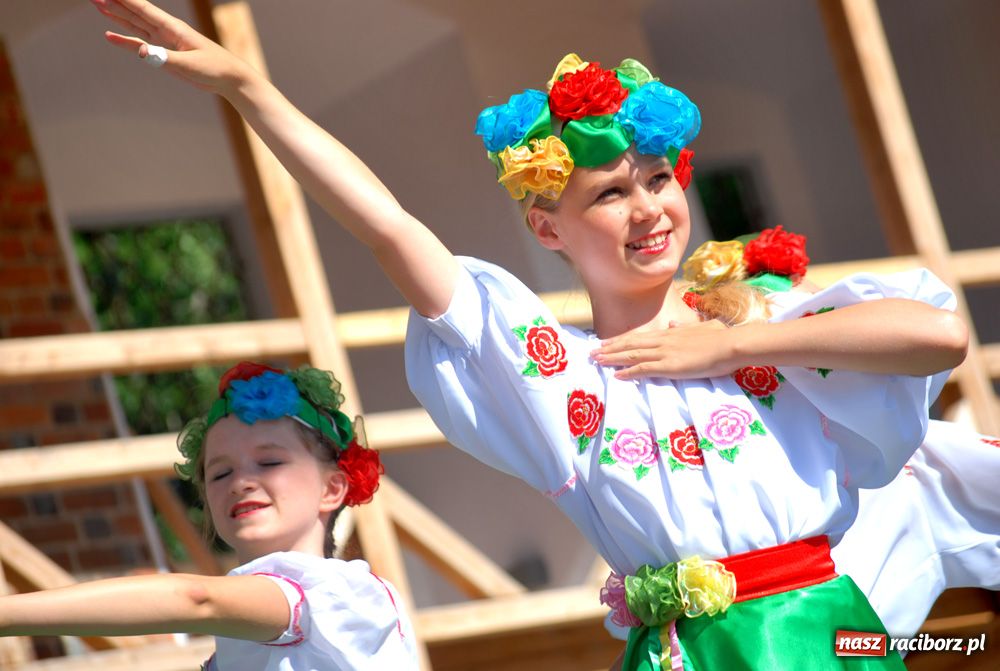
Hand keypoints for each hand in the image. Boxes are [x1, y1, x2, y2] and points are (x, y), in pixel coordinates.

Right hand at [91, 0, 250, 93]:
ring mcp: (165, 41)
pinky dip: (125, 40)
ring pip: (135, 25)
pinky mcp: (165, 54)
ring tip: (98, 5)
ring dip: (116, 16)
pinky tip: (110, 36)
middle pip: (134, 13)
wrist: (229, 78)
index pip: (143, 9)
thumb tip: (141, 52)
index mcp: (173, 28)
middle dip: (114, 3)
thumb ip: (164, 58)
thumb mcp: (189, 65)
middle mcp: (166, 31)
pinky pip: (140, 44)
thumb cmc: (214, 68)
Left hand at [591, 320, 735, 380]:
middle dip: (610, 348)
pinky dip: (628, 372)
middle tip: (592, 352)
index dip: (621, 340)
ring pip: (632, 355)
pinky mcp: (669, 366)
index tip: (607, 342)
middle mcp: (663, 340)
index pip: (639, 337)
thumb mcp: (701, 328)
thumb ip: (684, 327)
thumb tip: (672, 324)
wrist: (731, 344)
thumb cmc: (721, 338)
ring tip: (596, 361)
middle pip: (630, 345)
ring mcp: (665, 352)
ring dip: (612, 358)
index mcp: (670, 333)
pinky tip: (616, 376)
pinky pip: (643, 369)